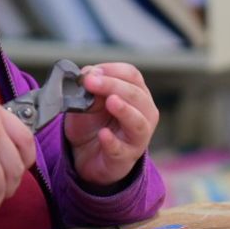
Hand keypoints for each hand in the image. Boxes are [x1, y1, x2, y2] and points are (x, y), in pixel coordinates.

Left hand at [63, 63, 158, 186]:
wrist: (85, 156)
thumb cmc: (92, 124)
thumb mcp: (86, 101)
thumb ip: (89, 87)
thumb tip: (90, 74)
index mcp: (136, 94)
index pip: (132, 75)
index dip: (112, 70)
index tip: (91, 72)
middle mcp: (144, 113)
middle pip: (136, 95)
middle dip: (113, 85)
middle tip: (91, 82)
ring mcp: (137, 137)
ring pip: (138, 122)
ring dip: (124, 110)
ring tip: (111, 101)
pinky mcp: (125, 158)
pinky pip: (121, 149)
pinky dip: (112, 141)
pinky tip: (103, 134)